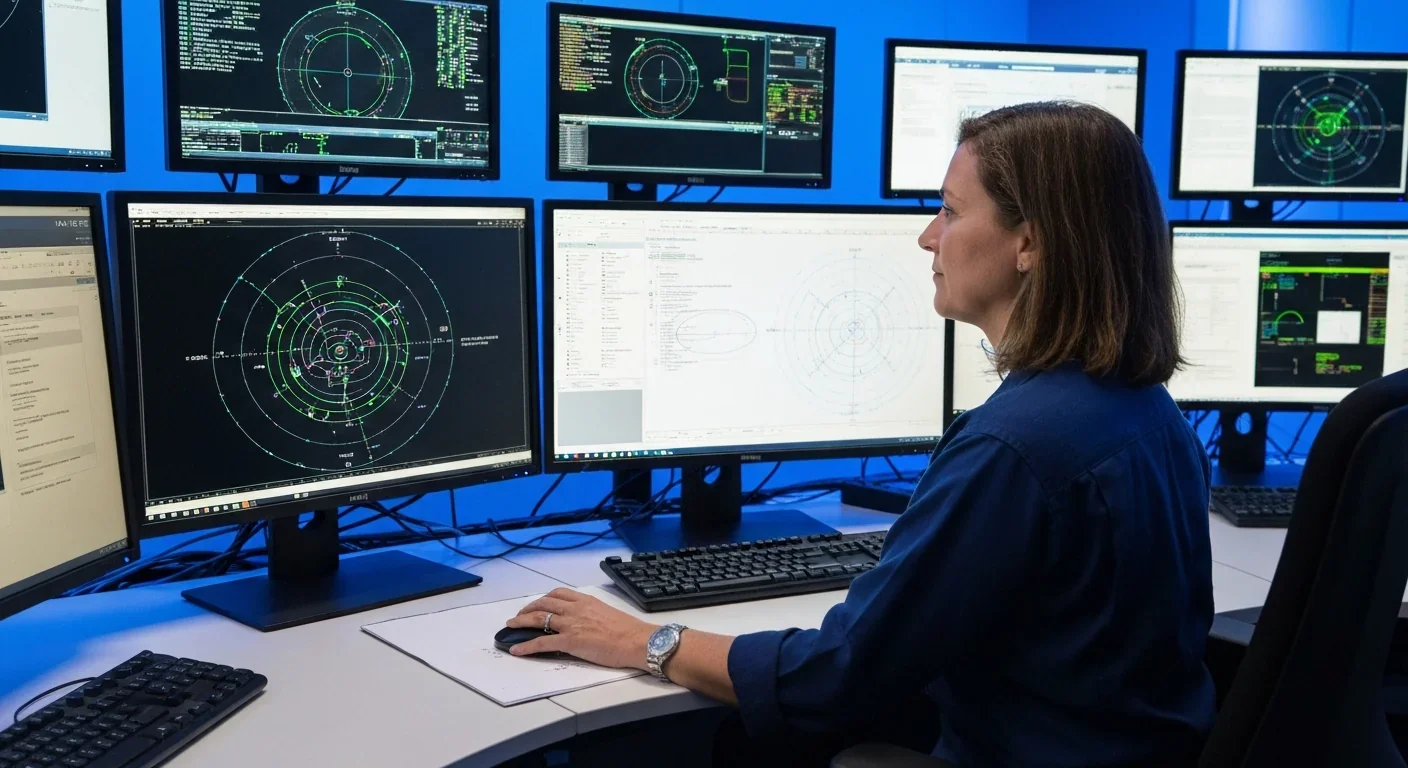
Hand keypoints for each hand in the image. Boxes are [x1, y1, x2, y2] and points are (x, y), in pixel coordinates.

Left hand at [506, 588, 658, 669]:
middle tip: (519, 615)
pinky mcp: (569, 641)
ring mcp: (571, 624)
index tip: (538, 603)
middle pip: (544, 603)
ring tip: (511, 626)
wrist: (637, 641)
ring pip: (538, 618)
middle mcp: (576, 609)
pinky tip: (517, 650)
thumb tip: (584, 621)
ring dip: (521, 622)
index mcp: (586, 601)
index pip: (558, 594)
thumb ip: (592, 614)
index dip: (544, 598)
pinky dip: (526, 645)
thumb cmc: (629, 631)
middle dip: (528, 608)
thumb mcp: (607, 613)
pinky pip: (541, 641)